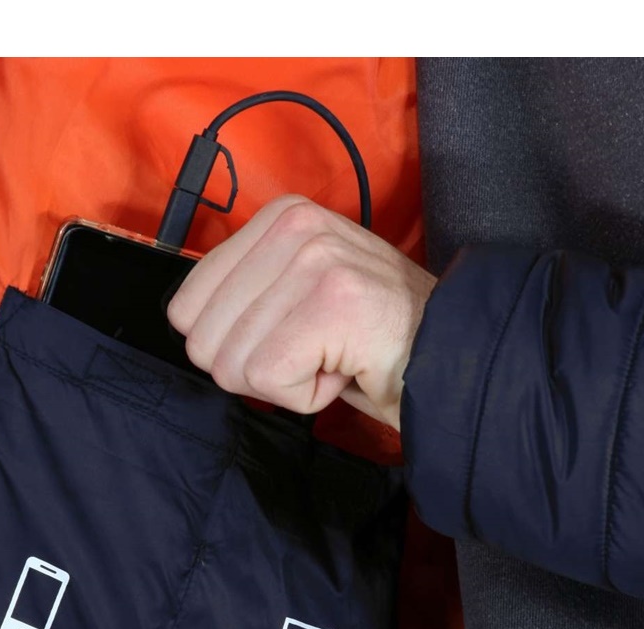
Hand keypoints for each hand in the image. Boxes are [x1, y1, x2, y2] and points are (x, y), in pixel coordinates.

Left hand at [167, 195, 436, 430]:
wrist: (457, 357)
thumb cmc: (375, 339)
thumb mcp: (298, 294)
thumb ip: (245, 296)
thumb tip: (191, 328)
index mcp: (278, 217)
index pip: (186, 306)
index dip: (234, 346)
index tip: (292, 337)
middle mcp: (294, 226)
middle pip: (203, 340)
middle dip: (256, 368)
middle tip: (314, 353)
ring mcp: (315, 260)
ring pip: (233, 364)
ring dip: (286, 383)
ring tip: (334, 358)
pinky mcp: (332, 302)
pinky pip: (268, 380)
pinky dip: (305, 397)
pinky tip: (344, 371)